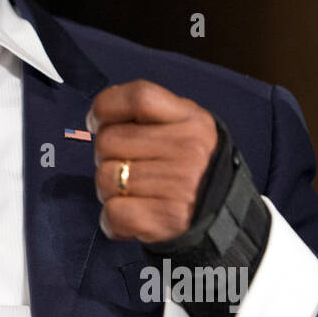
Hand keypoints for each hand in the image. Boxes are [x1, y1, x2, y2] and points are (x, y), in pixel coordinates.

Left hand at [88, 79, 217, 242]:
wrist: (220, 213)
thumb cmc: (187, 165)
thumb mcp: (181, 126)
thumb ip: (144, 113)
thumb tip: (97, 118)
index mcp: (191, 119)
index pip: (139, 97)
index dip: (105, 107)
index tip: (97, 121)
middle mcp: (188, 149)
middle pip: (109, 140)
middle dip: (106, 155)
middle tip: (126, 166)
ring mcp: (180, 185)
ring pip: (105, 178)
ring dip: (109, 189)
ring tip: (133, 192)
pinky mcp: (168, 218)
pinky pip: (112, 213)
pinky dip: (112, 219)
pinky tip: (132, 213)